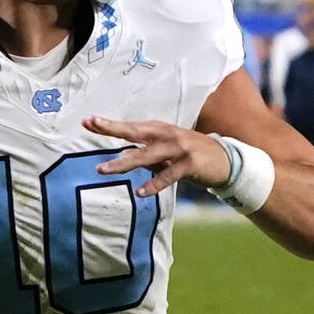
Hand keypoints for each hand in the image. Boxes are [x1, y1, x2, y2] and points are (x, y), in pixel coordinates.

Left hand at [82, 115, 230, 197]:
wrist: (226, 160)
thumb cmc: (191, 155)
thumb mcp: (167, 151)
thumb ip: (146, 154)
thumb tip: (123, 159)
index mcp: (160, 130)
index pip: (130, 126)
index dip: (110, 124)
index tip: (88, 120)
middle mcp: (167, 135)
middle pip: (135, 132)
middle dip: (112, 129)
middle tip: (91, 126)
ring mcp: (179, 148)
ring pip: (146, 155)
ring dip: (123, 162)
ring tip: (103, 170)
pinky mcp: (189, 164)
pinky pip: (168, 175)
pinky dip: (154, 184)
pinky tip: (140, 192)